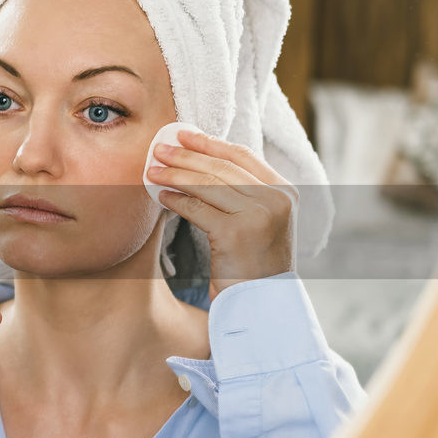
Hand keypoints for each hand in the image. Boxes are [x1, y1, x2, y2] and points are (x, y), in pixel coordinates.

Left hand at [146, 129, 298, 303]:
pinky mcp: (236, 233)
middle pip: (221, 167)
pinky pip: (197, 209)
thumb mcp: (259, 220)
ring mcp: (258, 215)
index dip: (209, 143)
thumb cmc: (254, 262)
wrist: (262, 302)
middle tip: (158, 149)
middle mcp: (276, 199)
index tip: (182, 135)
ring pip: (207, 185)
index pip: (242, 156)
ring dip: (175, 175)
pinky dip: (176, 200)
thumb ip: (243, 192)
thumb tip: (200, 162)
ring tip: (152, 170)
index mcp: (285, 191)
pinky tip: (161, 196)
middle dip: (185, 156)